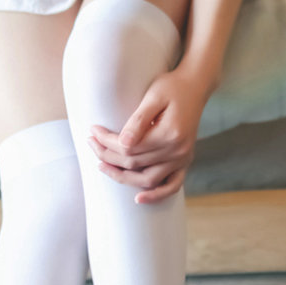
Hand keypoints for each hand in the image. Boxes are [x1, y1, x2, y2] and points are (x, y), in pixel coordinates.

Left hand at [87, 68, 204, 203]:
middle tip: (90, 143)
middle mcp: (178, 151)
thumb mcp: (153, 97)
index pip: (129, 147)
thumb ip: (138, 121)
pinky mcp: (184, 161)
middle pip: (134, 163)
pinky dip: (157, 195)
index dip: (107, 141)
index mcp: (170, 134)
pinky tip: (139, 199)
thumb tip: (122, 143)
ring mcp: (182, 159)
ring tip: (102, 166)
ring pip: (147, 179)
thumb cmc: (172, 87)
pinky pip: (172, 186)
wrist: (195, 86)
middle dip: (108, 155)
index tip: (92, 131)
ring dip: (123, 177)